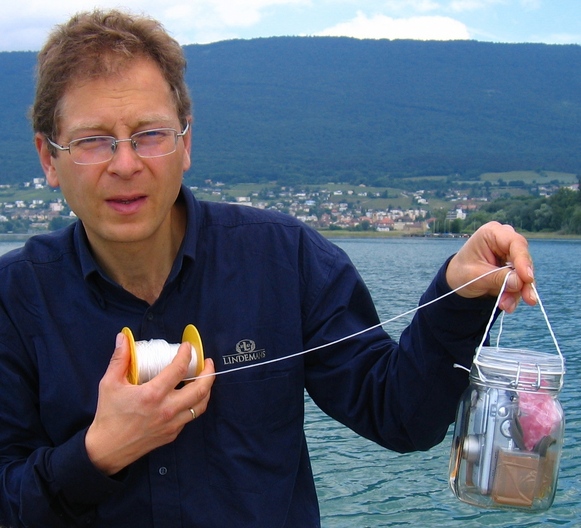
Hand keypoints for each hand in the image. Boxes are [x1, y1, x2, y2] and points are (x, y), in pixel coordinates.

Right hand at [85, 332, 214, 475]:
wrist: (106, 449)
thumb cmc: (108, 415)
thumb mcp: (110, 383)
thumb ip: (120, 359)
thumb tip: (123, 338)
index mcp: (153, 395)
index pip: (178, 369)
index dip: (186, 354)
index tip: (187, 347)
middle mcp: (167, 409)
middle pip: (200, 389)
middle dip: (208, 373)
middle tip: (208, 362)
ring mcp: (172, 424)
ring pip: (200, 405)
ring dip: (206, 389)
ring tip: (205, 378)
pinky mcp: (172, 434)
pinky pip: (190, 417)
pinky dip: (194, 404)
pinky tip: (190, 396)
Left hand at [445, 222, 535, 312]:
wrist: (456, 281)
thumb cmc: (461, 272)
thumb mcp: (475, 275)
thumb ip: (497, 277)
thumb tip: (520, 282)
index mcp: (492, 233)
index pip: (515, 243)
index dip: (523, 260)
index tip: (527, 278)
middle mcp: (504, 242)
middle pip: (523, 259)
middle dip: (523, 282)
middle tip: (528, 299)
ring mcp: (511, 256)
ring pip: (523, 274)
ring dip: (518, 292)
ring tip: (506, 305)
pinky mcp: (514, 270)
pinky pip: (520, 283)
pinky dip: (514, 295)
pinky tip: (507, 305)